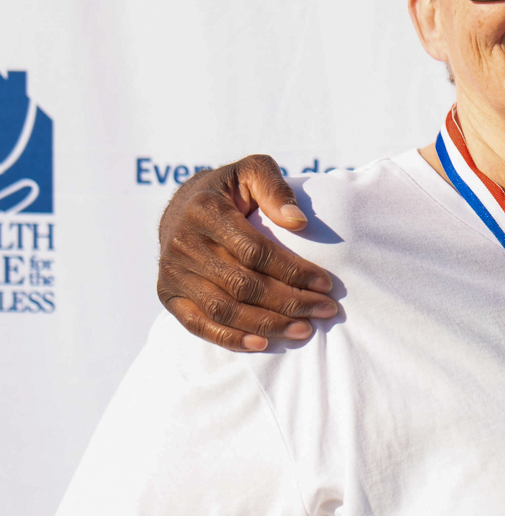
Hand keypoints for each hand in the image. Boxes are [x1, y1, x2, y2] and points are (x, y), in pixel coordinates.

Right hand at [157, 157, 337, 351]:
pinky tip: (263, 343)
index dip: (293, 270)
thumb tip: (298, 221)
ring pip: (223, 309)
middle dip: (289, 301)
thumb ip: (275, 187)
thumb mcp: (251, 172)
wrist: (181, 207)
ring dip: (267, 324)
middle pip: (242, 284)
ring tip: (304, 330)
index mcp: (205, 211)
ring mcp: (172, 272)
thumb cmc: (229, 191)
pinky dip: (230, 338)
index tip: (326, 283)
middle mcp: (183, 243)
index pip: (255, 251)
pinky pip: (198, 325)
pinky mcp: (167, 294)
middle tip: (325, 310)